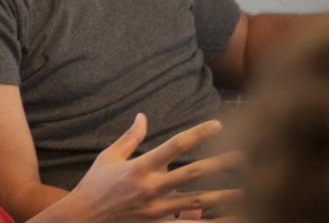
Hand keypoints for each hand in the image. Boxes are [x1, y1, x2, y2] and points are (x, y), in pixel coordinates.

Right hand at [52, 113, 242, 221]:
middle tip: (247, 155)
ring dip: (223, 196)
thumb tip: (143, 116)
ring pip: (196, 202)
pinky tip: (229, 220)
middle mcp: (150, 188)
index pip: (175, 145)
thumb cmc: (94, 186)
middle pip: (193, 173)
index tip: (219, 124)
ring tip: (247, 191)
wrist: (81, 219)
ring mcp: (155, 210)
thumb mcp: (108, 157)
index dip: (198, 133)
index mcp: (140, 167)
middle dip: (221, 164)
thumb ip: (130, 137)